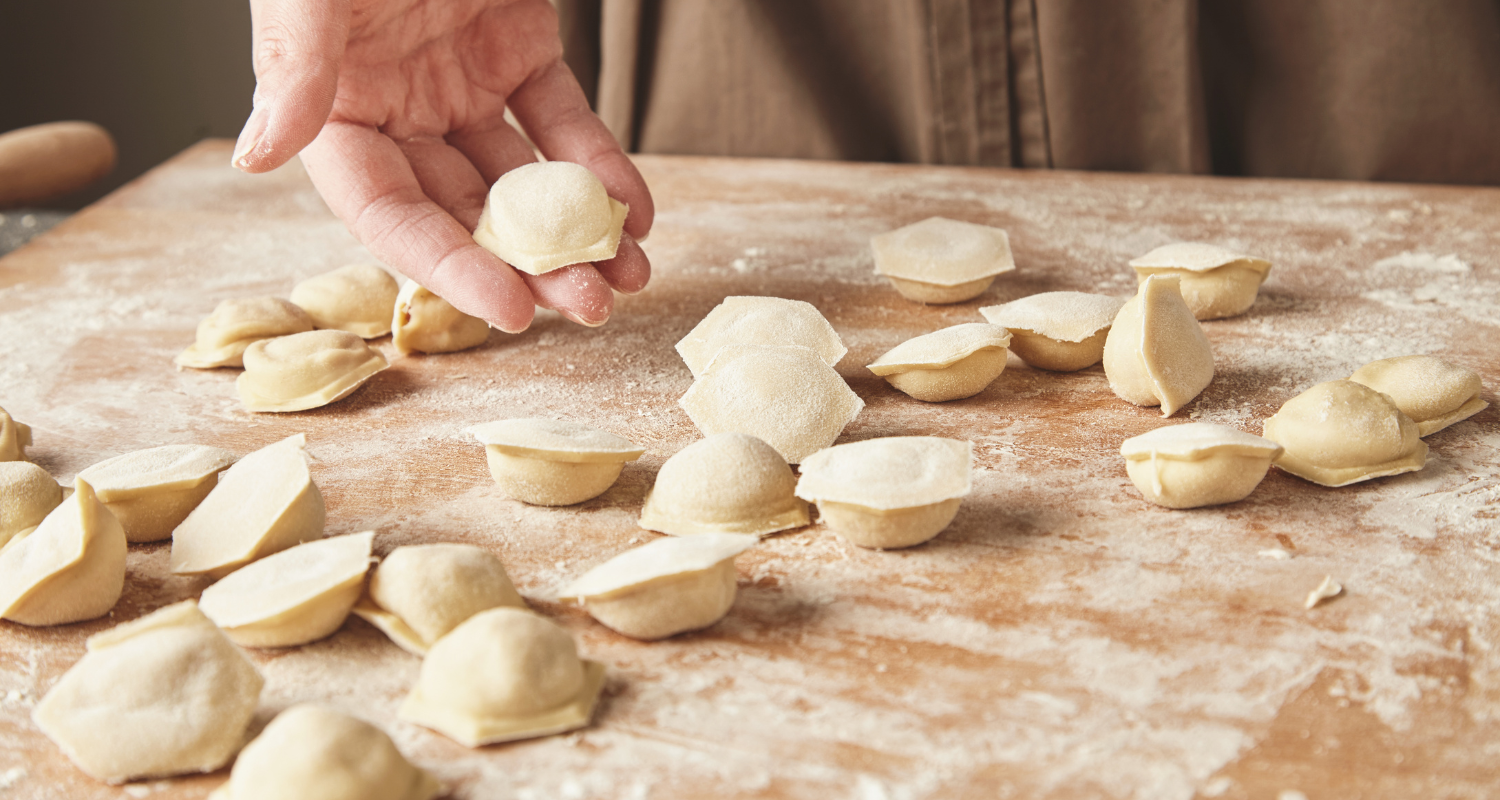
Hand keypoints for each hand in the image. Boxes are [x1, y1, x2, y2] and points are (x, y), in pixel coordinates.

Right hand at [232, 0, 652, 331]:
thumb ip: (292, 66)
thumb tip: (254, 156)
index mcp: (332, 106)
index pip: (388, 211)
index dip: (447, 266)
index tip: (509, 310)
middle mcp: (395, 107)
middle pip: (464, 209)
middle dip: (529, 264)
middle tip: (590, 306)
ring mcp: (458, 81)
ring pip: (520, 178)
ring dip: (574, 230)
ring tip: (628, 277)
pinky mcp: (519, 48)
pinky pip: (563, 121)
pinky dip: (601, 165)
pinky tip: (636, 209)